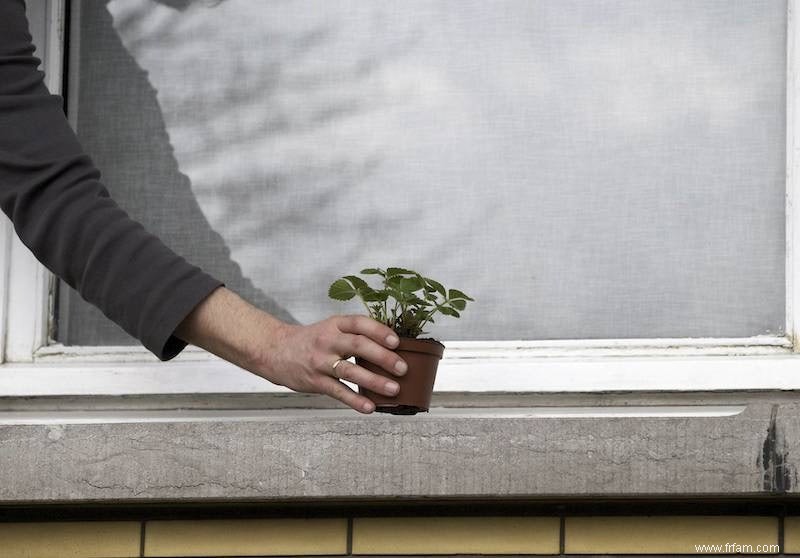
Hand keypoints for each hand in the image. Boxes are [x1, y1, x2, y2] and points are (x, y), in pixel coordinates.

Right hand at [257, 316, 407, 413]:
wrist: (275, 351)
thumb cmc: (311, 340)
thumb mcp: (331, 328)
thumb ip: (355, 334)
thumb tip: (391, 347)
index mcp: (335, 324)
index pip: (360, 323)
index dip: (379, 331)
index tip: (396, 341)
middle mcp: (328, 340)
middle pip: (358, 345)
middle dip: (383, 357)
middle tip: (402, 368)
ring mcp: (320, 361)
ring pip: (350, 370)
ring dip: (374, 381)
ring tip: (394, 389)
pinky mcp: (315, 381)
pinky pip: (338, 391)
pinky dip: (355, 400)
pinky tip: (369, 407)